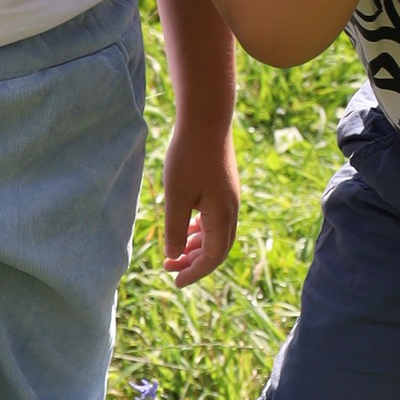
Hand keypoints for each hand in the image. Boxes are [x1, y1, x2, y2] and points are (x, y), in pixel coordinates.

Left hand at [159, 121, 239, 283]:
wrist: (207, 119)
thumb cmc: (189, 156)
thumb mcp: (177, 196)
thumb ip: (175, 228)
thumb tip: (174, 256)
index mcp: (221, 216)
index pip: (212, 257)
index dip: (194, 272)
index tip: (175, 281)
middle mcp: (230, 210)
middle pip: (217, 249)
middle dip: (194, 263)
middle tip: (169, 269)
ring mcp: (229, 198)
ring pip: (216, 234)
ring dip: (196, 247)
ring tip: (175, 252)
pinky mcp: (224, 187)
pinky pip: (215, 219)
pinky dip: (200, 231)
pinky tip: (186, 228)